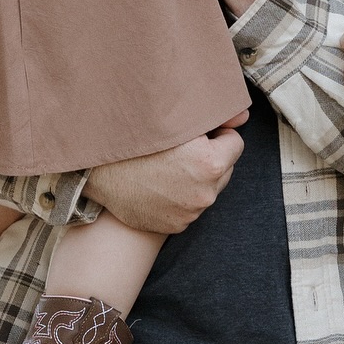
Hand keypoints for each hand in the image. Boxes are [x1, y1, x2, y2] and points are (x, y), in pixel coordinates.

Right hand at [86, 126, 245, 233]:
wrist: (99, 169)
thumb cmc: (138, 138)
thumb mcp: (177, 120)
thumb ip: (217, 117)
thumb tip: (244, 118)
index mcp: (211, 164)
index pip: (234, 144)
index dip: (216, 135)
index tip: (197, 134)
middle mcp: (205, 193)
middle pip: (224, 169)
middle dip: (210, 159)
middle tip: (181, 150)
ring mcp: (191, 213)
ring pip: (207, 189)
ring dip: (196, 179)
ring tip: (167, 167)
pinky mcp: (176, 226)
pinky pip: (190, 207)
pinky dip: (180, 197)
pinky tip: (160, 185)